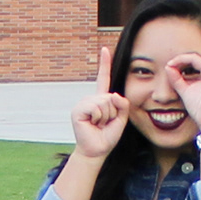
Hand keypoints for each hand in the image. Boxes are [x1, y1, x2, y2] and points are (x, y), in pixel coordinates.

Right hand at [69, 41, 131, 160]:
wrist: (96, 150)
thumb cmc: (108, 136)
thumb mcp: (121, 119)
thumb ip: (122, 105)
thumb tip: (114, 95)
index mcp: (101, 99)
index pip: (103, 78)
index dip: (104, 64)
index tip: (104, 49)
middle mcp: (91, 99)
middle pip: (110, 97)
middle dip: (112, 113)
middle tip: (104, 124)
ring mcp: (83, 103)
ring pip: (104, 103)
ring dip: (105, 117)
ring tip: (98, 125)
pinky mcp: (78, 110)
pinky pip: (96, 108)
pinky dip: (98, 118)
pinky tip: (92, 124)